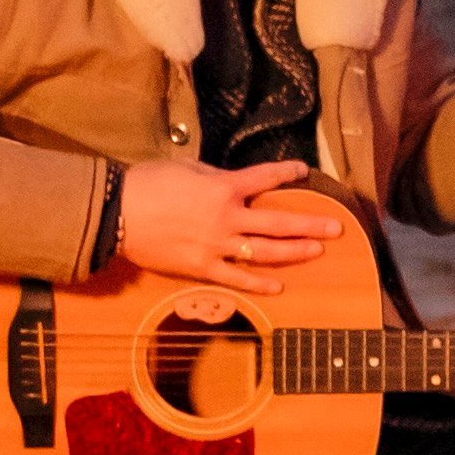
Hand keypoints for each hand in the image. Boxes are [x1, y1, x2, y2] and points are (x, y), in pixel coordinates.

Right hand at [116, 159, 333, 291]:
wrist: (118, 213)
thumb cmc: (149, 183)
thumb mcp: (186, 168)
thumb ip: (215, 177)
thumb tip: (232, 183)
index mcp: (224, 187)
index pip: (265, 178)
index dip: (287, 173)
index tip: (304, 172)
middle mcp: (228, 217)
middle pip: (278, 222)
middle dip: (310, 224)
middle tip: (336, 228)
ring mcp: (217, 246)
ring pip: (266, 252)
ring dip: (295, 252)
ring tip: (317, 251)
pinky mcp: (203, 268)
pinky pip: (237, 278)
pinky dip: (260, 283)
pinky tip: (279, 285)